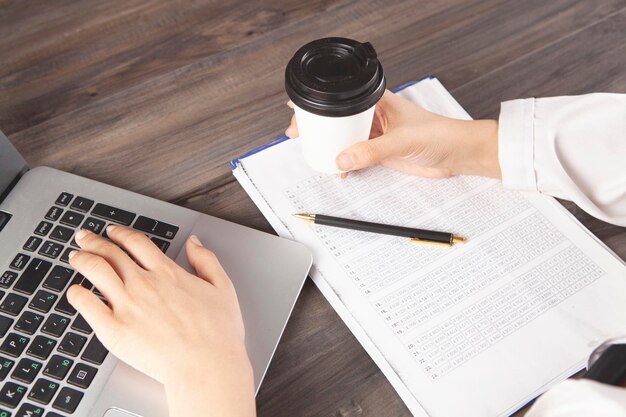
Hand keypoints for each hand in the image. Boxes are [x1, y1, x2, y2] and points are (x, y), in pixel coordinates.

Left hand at [67, 226, 255, 416]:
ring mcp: (127, 305)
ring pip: (95, 271)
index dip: (121, 233)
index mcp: (168, 273)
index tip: (113, 232)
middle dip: (94, 242)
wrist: (206, 366)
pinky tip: (75, 291)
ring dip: (82, 259)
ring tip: (76, 257)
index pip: (137, 243)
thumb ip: (206, 260)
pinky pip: (86, 304)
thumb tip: (194, 242)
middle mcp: (144, 284)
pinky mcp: (114, 329)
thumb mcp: (222, 288)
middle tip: (84, 238)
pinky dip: (77, 293)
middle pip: (111, 253)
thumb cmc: (218, 334)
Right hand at [285, 90, 500, 177]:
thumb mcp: (401, 141)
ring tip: (315, 153)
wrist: (457, 155)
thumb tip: (343, 159)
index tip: (299, 107)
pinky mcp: (380, 153)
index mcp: (378, 101)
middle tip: (300, 134)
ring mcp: (376, 135)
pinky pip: (355, 156)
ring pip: (345, 139)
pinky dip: (345, 163)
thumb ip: (371, 151)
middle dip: (320, 126)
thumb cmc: (439, 135)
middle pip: (339, 119)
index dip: (321, 103)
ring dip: (332, 147)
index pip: (343, 98)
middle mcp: (375, 116)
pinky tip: (340, 170)